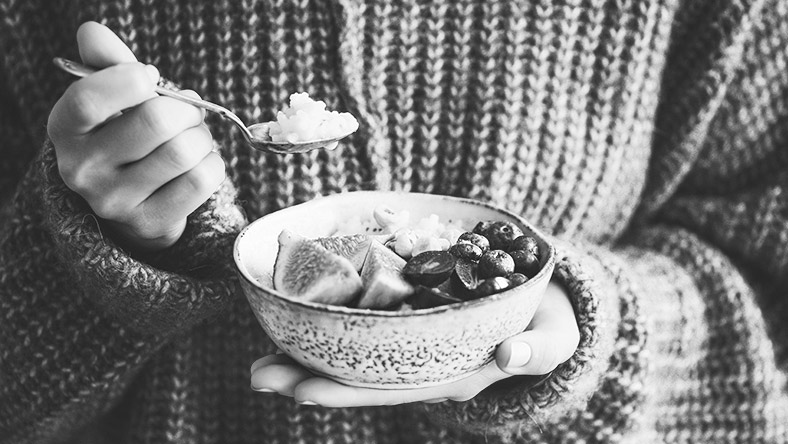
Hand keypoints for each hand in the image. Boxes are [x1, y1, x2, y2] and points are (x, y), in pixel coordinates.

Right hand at [48, 22, 224, 252]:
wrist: (132, 204)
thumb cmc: (126, 138)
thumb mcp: (113, 101)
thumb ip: (108, 64)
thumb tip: (92, 32)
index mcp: (66, 130)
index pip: (90, 99)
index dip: (131, 80)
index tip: (150, 77)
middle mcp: (82, 169)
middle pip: (156, 122)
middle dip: (186, 110)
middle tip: (188, 113)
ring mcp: (115, 201)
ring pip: (184, 151)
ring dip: (202, 138)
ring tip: (193, 139)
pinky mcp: (149, 222)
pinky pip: (202, 179)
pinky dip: (213, 163)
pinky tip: (199, 164)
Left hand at [250, 281, 578, 405]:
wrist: (546, 308)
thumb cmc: (551, 326)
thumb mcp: (556, 338)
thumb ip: (539, 349)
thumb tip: (510, 356)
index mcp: (453, 375)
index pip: (391, 387)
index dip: (347, 390)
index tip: (300, 390)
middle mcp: (426, 365)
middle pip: (361, 376)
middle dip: (309, 377)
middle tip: (257, 373)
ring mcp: (418, 344)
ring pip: (358, 355)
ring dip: (310, 354)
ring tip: (261, 354)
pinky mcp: (415, 319)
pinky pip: (371, 326)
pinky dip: (336, 322)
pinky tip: (302, 315)